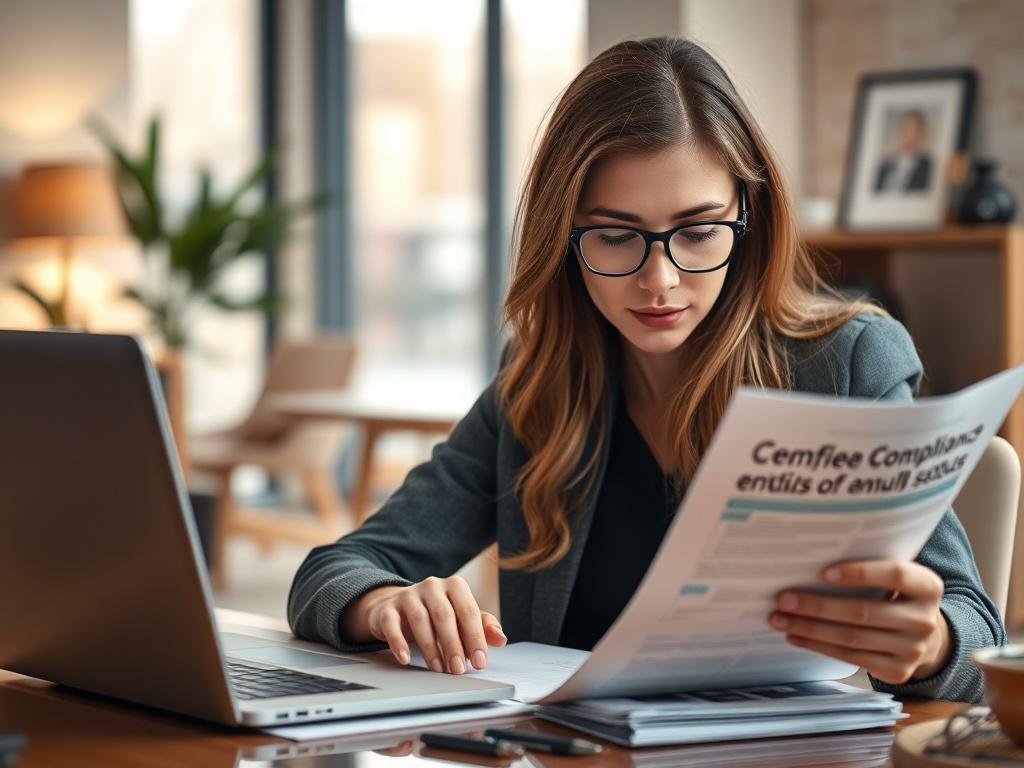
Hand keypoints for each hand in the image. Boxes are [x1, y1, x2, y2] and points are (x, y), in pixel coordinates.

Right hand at [343, 576, 505, 673]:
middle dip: (453, 644)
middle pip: (444, 615)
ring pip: (420, 620)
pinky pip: (392, 625)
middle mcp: (432, 586)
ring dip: (431, 647)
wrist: (398, 609)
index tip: (479, 661)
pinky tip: (406, 658)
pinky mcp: (388, 609)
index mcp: (455, 586)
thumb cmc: (437, 615)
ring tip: (439, 669)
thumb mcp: (462, 618)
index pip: (468, 611)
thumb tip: (501, 639)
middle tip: (459, 669)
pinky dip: (398, 642)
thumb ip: (483, 627)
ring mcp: (408, 595)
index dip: (475, 637)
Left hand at [769, 560, 951, 683]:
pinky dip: (819, 646)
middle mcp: (924, 620)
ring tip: (779, 619)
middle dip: (817, 605)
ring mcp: (913, 650)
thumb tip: (808, 562)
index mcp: (928, 586)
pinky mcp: (898, 671)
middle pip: (864, 612)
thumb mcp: (895, 578)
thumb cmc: (897, 596)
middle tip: (783, 599)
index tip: (822, 573)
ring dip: (810, 628)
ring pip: (852, 638)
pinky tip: (796, 636)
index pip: (894, 575)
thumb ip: (869, 567)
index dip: (859, 573)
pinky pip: (851, 657)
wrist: (927, 637)